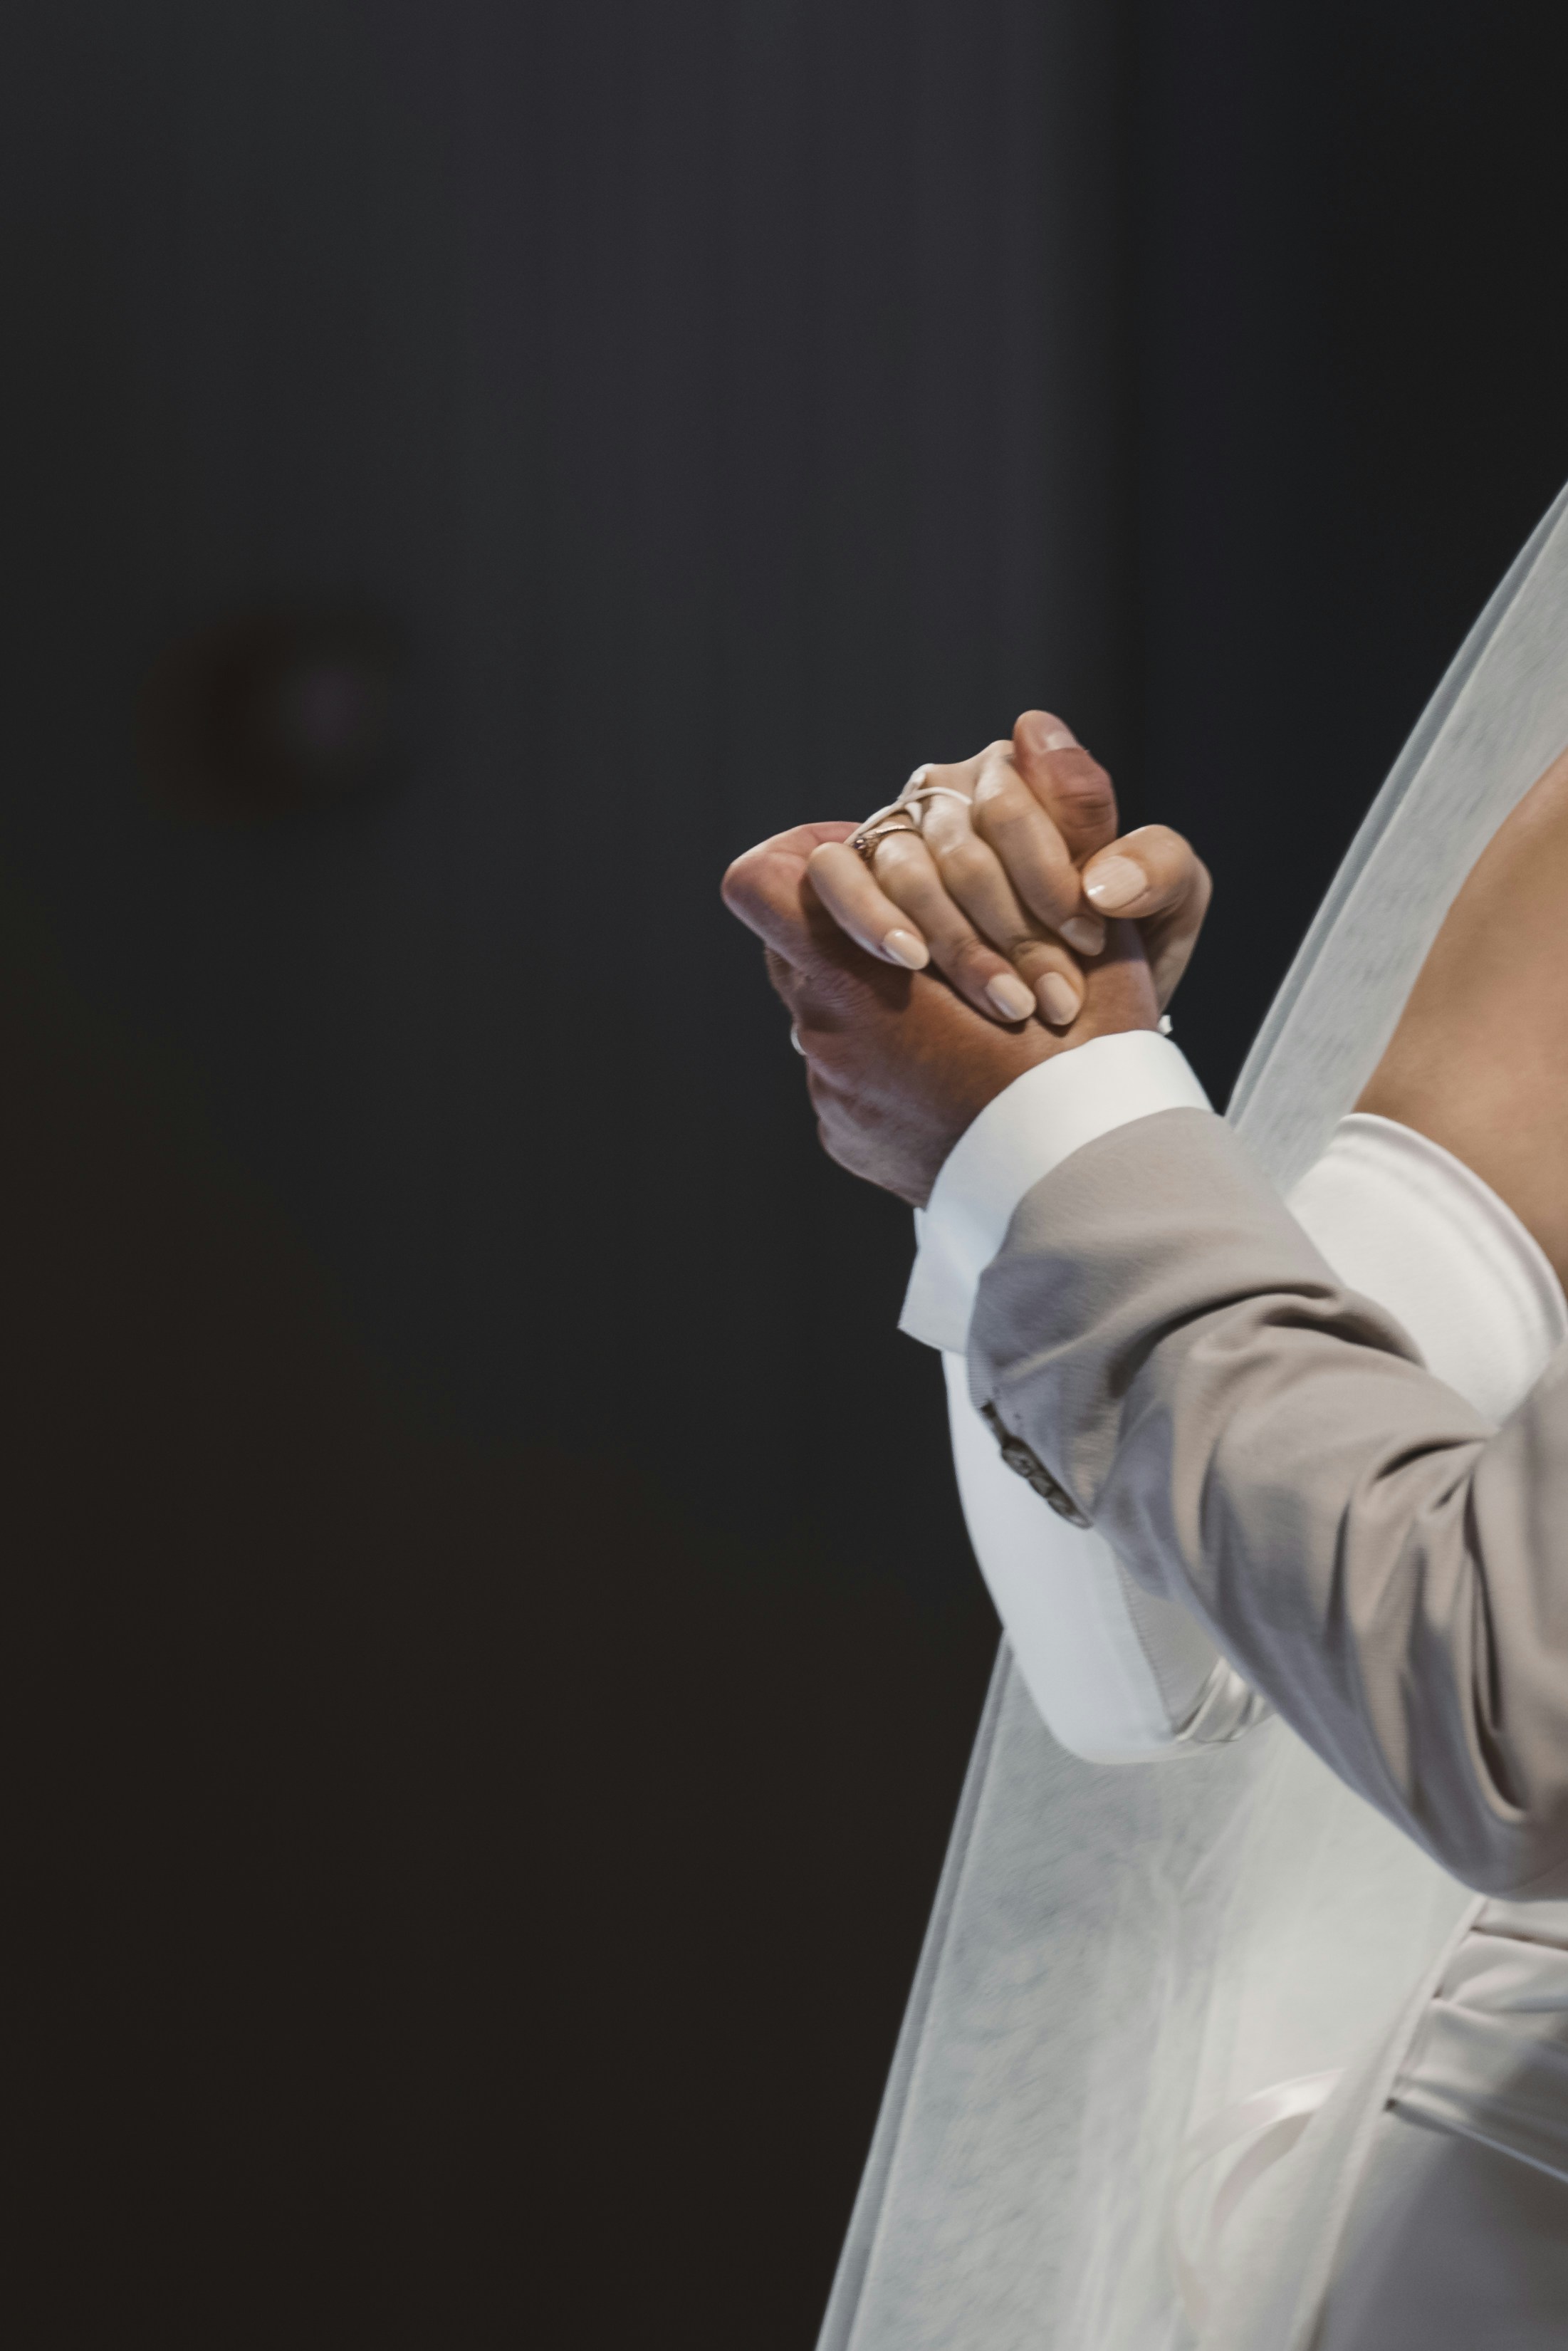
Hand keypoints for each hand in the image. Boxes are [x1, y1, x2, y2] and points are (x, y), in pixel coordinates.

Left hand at [722, 820, 1159, 1204]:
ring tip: (969, 1015)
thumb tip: (1034, 728)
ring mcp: (831, 1097)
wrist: (1085, 1201)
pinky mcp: (847, 1139)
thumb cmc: (1090, 1063)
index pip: (761, 883)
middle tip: (940, 936)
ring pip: (829, 1012)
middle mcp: (821, 1037)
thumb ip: (1052, 823)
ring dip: (885, 999)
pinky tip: (965, 1077)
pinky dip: (895, 1064)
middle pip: (802, 944)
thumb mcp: (1087, 930)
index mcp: (854, 976)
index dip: (800, 859)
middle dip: (861, 929)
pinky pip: (851, 1076)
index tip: (865, 861)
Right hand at [805, 709, 1210, 1026]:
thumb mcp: (1163, 911)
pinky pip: (832, 872)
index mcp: (1023, 774)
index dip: (1053, 877)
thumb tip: (1102, 876)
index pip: (1020, 801)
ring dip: (958, 944)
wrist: (1045, 1036)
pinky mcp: (838, 876)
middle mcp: (947, 792)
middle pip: (965, 844)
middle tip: (1056, 1001)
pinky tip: (908, 960)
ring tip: (1006, 1006)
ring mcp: (888, 832)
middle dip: (1015, 931)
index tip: (1090, 944)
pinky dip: (869, 916)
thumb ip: (1158, 865)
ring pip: (906, 867)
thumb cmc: (1105, 963)